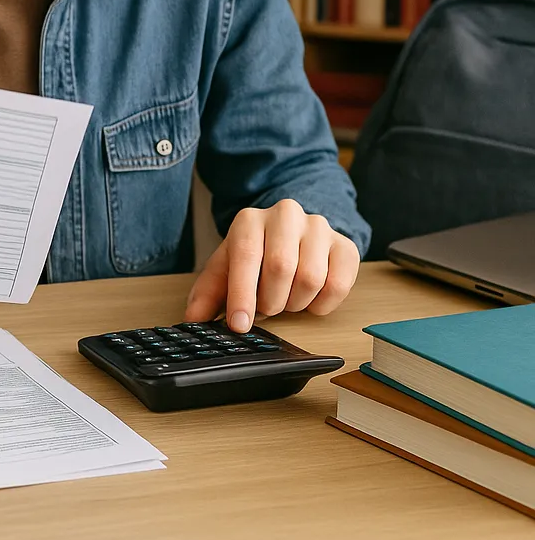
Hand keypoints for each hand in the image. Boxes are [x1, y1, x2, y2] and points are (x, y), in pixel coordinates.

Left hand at [184, 199, 359, 331]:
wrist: (289, 234)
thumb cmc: (255, 255)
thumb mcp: (226, 270)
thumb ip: (207, 293)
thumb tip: (193, 320)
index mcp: (250, 219)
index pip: (246, 255)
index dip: (242, 294)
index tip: (239, 324)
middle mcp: (285, 215)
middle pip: (281, 267)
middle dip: (270, 300)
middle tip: (265, 307)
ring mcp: (319, 227)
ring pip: (311, 279)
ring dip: (295, 303)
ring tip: (285, 297)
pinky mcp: (346, 246)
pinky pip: (338, 286)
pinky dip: (321, 305)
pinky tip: (308, 298)